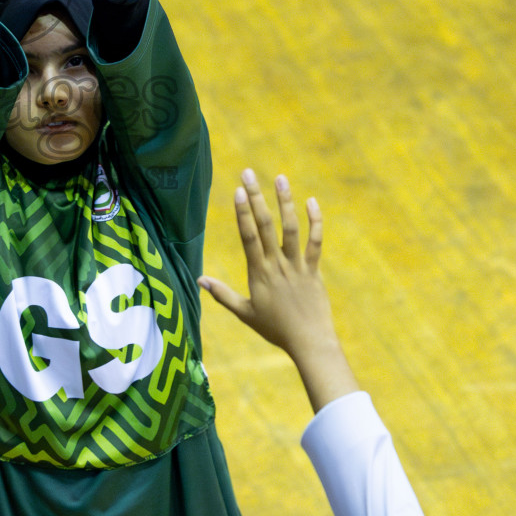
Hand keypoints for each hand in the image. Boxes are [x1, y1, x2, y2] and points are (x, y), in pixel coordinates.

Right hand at [200, 170, 359, 411]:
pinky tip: (311, 201)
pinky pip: (316, 242)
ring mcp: (297, 266)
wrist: (309, 342)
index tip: (238, 191)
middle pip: (266, 225)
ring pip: (291, 228)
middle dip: (257, 197)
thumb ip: (223, 295)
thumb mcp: (245, 314)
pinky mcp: (314, 270)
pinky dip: (315, 221)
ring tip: (280, 178)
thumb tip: (199, 280)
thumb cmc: (275, 330)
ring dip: (285, 201)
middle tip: (249, 173)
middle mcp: (277, 265)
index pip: (249, 237)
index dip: (243, 212)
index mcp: (259, 273)